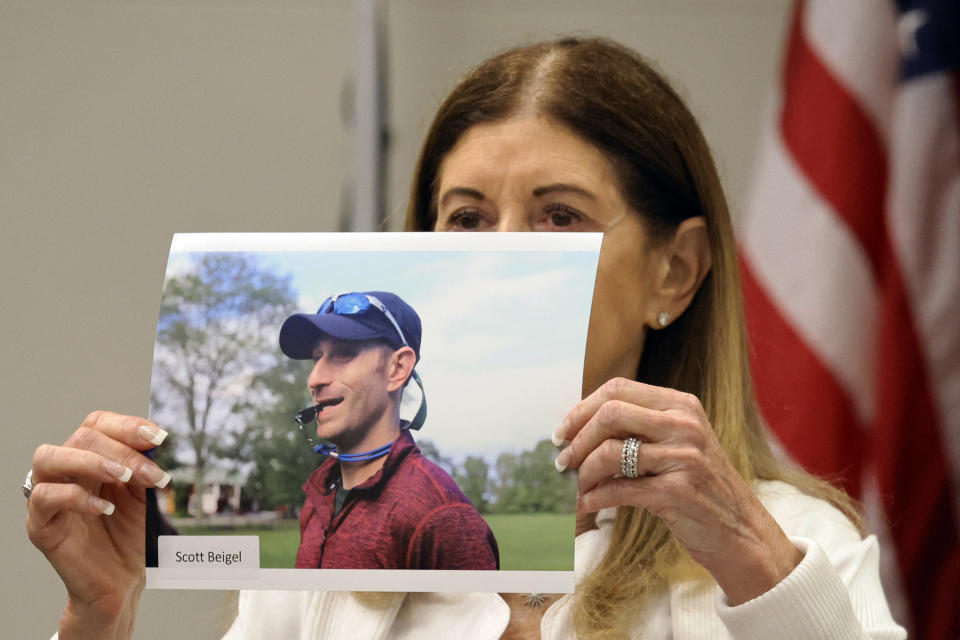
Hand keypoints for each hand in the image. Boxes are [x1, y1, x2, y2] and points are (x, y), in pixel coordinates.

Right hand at [25, 411, 170, 638]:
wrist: (123, 581)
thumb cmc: (132, 536)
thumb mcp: (145, 494)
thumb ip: (145, 467)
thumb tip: (155, 440)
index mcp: (91, 458)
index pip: (97, 424)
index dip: (127, 425)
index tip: (158, 437)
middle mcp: (66, 471)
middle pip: (81, 436)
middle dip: (123, 450)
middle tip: (151, 473)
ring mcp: (49, 496)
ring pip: (49, 457)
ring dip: (92, 461)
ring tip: (124, 478)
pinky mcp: (41, 524)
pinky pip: (45, 498)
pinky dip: (77, 497)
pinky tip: (104, 508)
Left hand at [553, 378, 801, 604]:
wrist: (743, 533)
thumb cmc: (701, 488)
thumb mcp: (679, 444)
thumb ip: (641, 427)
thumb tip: (581, 425)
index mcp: (681, 405)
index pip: (617, 389)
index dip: (581, 409)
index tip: (563, 432)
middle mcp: (685, 425)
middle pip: (610, 413)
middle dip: (577, 438)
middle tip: (563, 461)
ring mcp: (684, 457)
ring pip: (611, 452)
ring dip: (583, 472)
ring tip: (574, 486)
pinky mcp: (679, 492)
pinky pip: (619, 489)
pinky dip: (595, 498)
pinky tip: (586, 505)